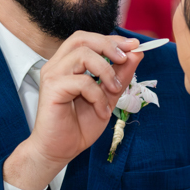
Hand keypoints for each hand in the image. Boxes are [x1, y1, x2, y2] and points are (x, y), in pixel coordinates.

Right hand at [4, 33, 141, 189]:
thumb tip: (137, 53)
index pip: (88, 39)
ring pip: (83, 54)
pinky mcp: (52, 88)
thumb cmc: (78, 126)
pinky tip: (101, 111)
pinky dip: (98, 95)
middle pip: (82, 38)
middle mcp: (57, 65)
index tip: (134, 45)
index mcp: (67, 64)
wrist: (59, 151)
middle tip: (126, 58)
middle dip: (108, 45)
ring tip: (114, 90)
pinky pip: (83, 81)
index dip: (111, 39)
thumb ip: (120, 75)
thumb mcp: (108, 97)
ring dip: (106, 71)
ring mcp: (53, 75)